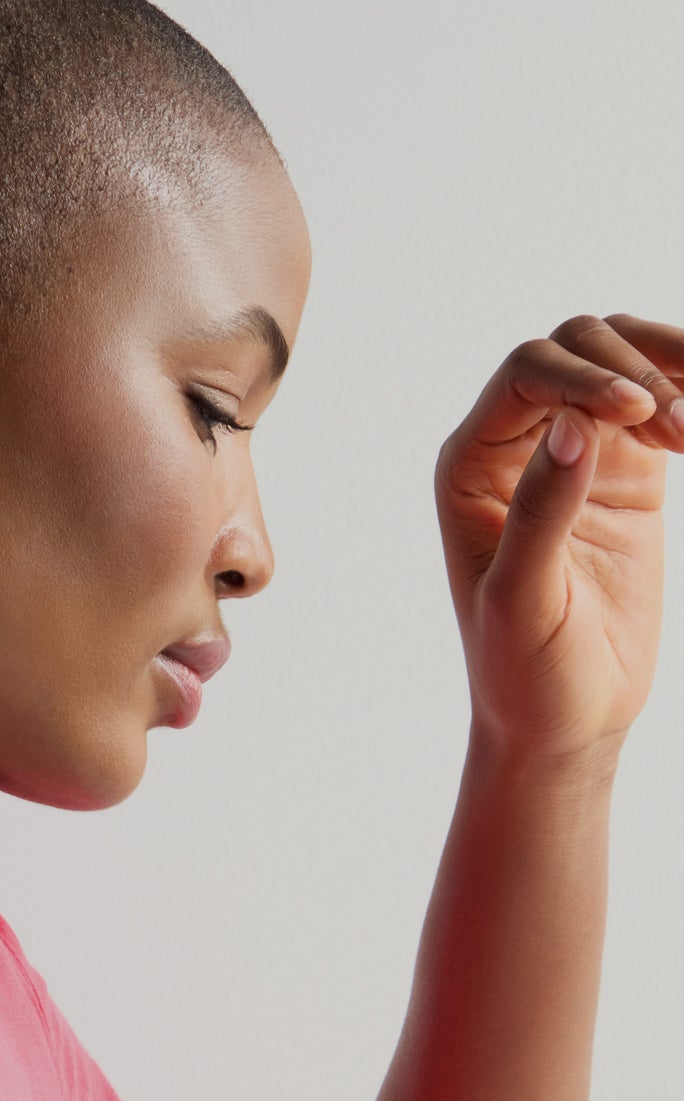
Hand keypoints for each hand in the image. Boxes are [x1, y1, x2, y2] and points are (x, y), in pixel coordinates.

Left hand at [434, 314, 681, 773]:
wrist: (566, 721)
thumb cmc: (524, 675)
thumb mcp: (524, 603)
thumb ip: (541, 514)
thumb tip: (571, 425)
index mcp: (469, 468)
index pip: (526, 376)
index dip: (583, 376)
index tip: (637, 411)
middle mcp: (513, 447)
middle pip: (575, 347)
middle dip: (633, 369)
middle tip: (678, 429)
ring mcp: (573, 453)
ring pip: (621, 359)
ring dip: (668, 372)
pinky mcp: (624, 470)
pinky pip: (659, 402)